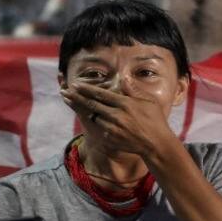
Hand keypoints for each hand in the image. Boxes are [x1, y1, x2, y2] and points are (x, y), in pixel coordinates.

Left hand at [61, 79, 177, 156]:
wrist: (155, 144)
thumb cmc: (155, 120)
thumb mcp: (148, 100)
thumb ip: (134, 89)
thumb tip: (124, 77)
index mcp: (125, 103)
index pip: (101, 94)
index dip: (87, 89)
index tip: (76, 85)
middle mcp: (116, 115)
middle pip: (92, 105)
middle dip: (77, 98)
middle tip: (66, 92)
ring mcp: (113, 128)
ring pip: (95, 117)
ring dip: (90, 112)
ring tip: (79, 104)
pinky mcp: (111, 139)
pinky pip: (101, 129)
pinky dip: (102, 125)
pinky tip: (104, 123)